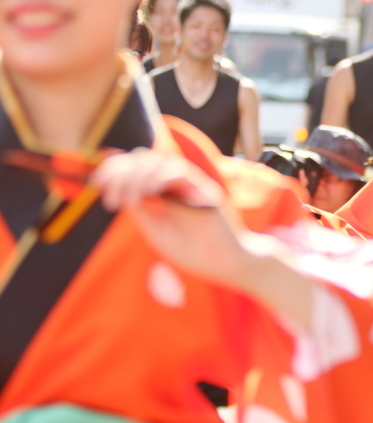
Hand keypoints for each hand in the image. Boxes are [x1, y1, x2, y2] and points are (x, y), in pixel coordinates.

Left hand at [92, 148, 313, 326]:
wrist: (225, 264)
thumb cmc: (194, 251)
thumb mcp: (157, 230)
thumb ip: (141, 210)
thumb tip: (119, 190)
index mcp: (161, 192)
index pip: (134, 169)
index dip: (112, 170)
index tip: (96, 185)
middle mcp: (174, 183)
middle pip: (142, 159)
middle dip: (120, 173)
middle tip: (111, 198)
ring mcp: (190, 184)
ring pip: (158, 161)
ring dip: (137, 177)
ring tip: (129, 200)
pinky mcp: (203, 188)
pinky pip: (178, 172)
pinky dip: (158, 178)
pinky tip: (147, 195)